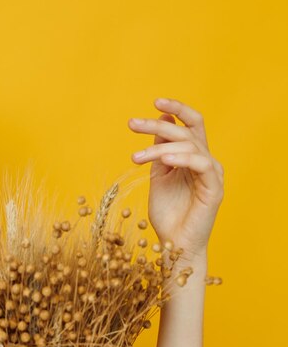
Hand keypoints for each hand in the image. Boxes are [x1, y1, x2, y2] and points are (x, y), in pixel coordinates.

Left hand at [128, 98, 223, 258]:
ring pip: (190, 145)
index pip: (191, 124)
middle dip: (157, 124)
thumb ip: (159, 151)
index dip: (176, 109)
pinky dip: (182, 158)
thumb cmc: (167, 213)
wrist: (174, 244)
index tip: (155, 102)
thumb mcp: (158, 175)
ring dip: (158, 147)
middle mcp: (206, 161)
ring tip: (136, 158)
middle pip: (187, 131)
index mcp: (193, 157)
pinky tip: (164, 159)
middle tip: (132, 124)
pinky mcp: (215, 187)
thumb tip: (160, 121)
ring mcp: (212, 174)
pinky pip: (202, 164)